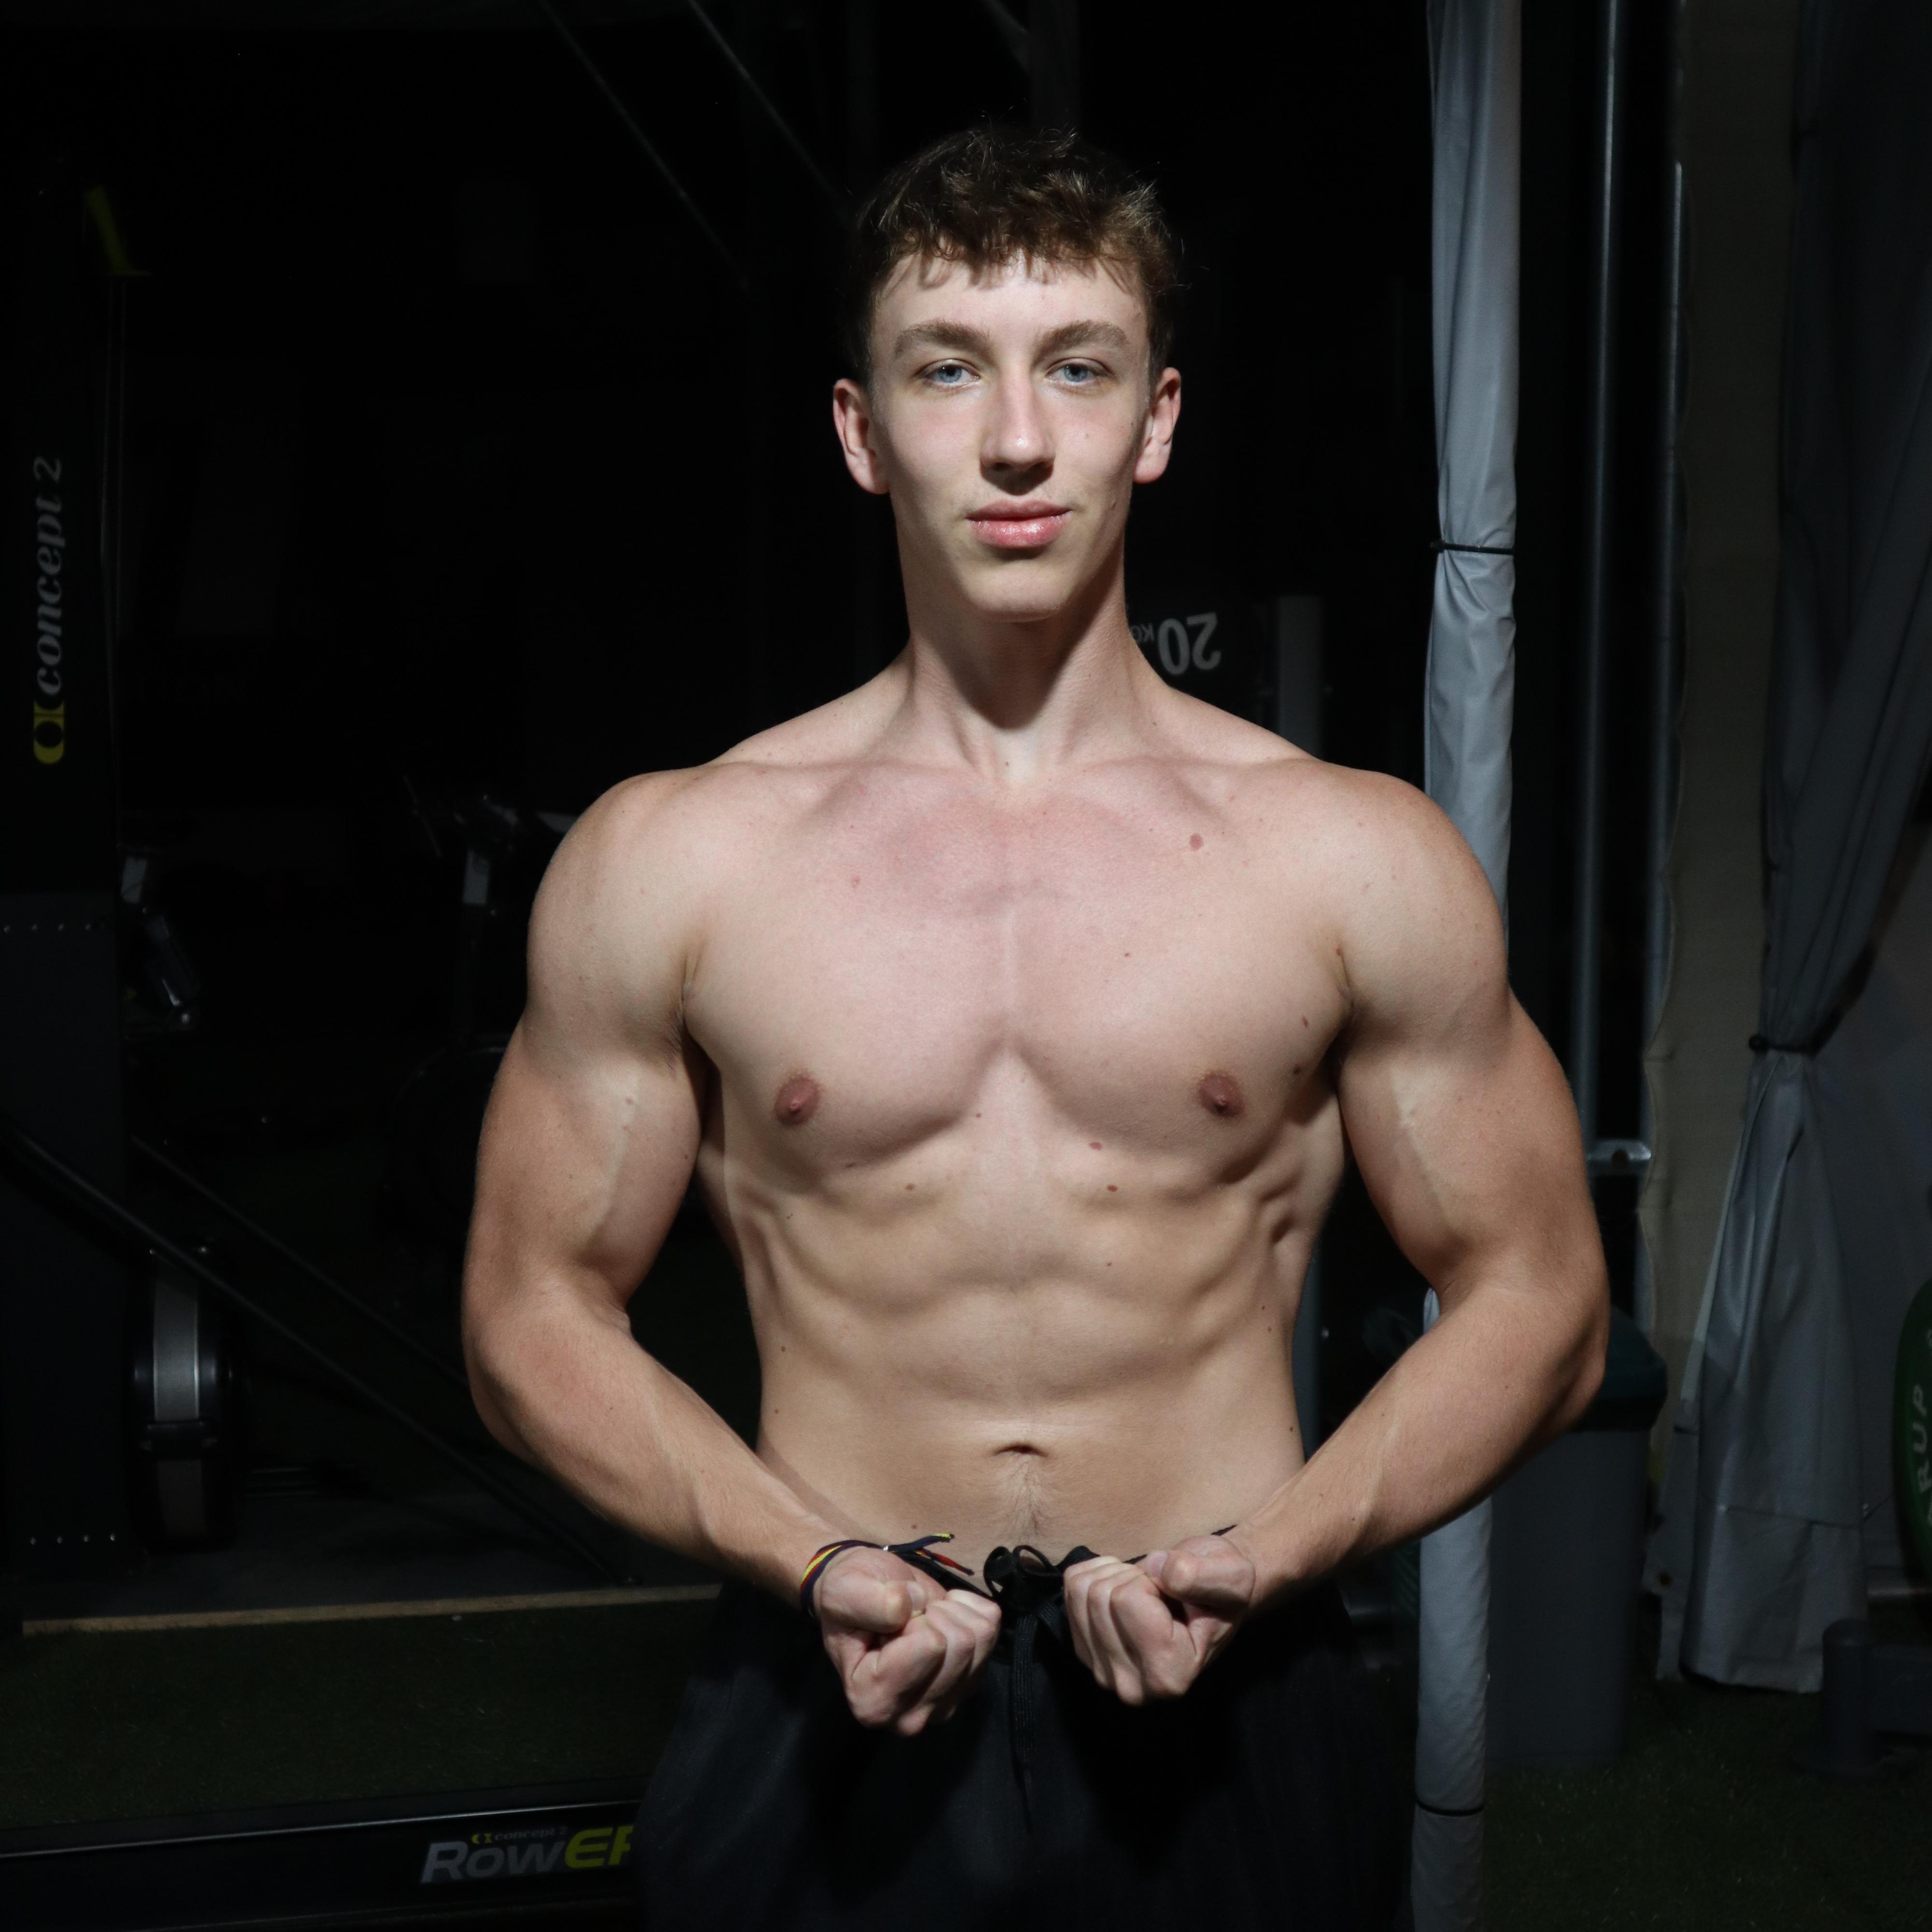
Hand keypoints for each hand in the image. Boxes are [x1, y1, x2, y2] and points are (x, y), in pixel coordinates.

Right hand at [815, 1547, 1002, 1734]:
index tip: (889, 1623)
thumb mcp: (844, 1590)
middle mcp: (911, 1717)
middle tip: (907, 1617)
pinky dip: (967, 1609)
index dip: (911, 1619)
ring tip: (921, 1616)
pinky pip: (992, 1629)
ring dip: (951, 1612)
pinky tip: (939, 1616)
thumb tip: (907, 1607)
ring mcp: (945, 1704)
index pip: (931, 1646)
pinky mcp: (969, 1684)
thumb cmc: (849, 1597)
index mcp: (872, 1702)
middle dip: (935, 1614)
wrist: (865, 1595)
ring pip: (980, 1639)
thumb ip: (868, 1602)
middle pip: (961, 1646)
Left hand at [1062, 1532, 1257, 1703]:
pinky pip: (1071, 1589)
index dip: (1152, 1580)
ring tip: (1146, 1591)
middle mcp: (1132, 1688)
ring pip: (1082, 1591)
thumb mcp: (1230, 1577)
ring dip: (1115, 1574)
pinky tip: (1125, 1588)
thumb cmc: (1224, 1590)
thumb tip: (1157, 1568)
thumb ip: (1198, 1576)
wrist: (1213, 1598)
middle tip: (1160, 1591)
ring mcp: (1103, 1673)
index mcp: (1170, 1676)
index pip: (1127, 1599)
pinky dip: (1097, 1573)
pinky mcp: (1084, 1652)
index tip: (1175, 1594)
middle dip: (1132, 1576)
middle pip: (1100, 1596)